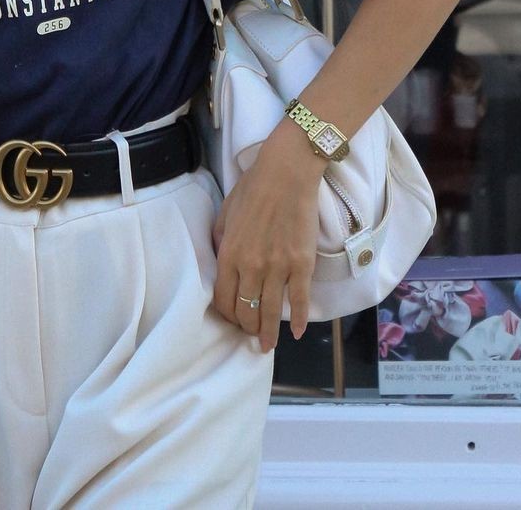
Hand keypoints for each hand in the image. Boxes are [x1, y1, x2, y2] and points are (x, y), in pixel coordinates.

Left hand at [210, 137, 320, 351]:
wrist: (286, 174)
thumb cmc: (253, 189)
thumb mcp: (225, 214)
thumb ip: (220, 241)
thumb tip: (219, 261)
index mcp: (229, 254)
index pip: (223, 297)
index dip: (226, 314)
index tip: (231, 320)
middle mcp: (251, 266)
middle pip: (246, 310)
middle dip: (246, 327)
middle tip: (249, 335)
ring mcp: (278, 268)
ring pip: (270, 311)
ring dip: (268, 333)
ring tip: (267, 346)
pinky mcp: (301, 265)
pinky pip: (299, 300)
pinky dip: (299, 320)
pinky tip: (297, 333)